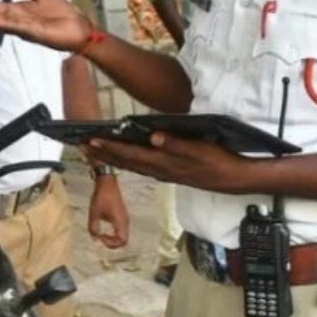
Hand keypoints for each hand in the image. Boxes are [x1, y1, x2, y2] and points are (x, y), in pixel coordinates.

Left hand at [84, 133, 251, 193]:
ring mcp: (165, 173)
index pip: (132, 154)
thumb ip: (176, 144)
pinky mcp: (171, 173)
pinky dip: (130, 162)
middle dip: (104, 153)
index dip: (111, 147)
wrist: (234, 179)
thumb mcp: (200, 149)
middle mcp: (161, 170)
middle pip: (127, 162)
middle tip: (83, 145)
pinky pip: (143, 168)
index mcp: (165, 163)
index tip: (92, 140)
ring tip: (97, 150)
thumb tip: (154, 137)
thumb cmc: (219, 161)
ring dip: (114, 158)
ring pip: (133, 166)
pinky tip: (126, 159)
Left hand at [88, 177, 128, 247]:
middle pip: (124, 240)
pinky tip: (105, 230)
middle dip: (113, 243)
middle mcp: (125, 221)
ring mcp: (125, 218)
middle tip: (102, 239)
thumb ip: (93, 228)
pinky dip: (115, 234)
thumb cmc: (101, 197)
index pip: (122, 241)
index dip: (111, 244)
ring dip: (114, 239)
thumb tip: (95, 240)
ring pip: (123, 235)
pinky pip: (122, 230)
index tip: (101, 237)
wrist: (107, 183)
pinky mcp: (122, 215)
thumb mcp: (94, 213)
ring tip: (102, 235)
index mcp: (120, 221)